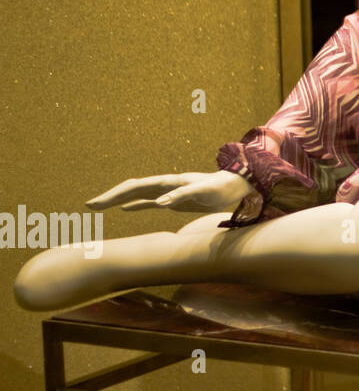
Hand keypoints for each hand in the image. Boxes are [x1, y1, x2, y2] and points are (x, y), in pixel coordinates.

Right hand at [86, 170, 254, 213]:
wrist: (236, 186)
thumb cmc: (222, 187)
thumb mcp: (204, 191)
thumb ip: (183, 195)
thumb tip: (160, 203)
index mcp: (170, 182)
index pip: (137, 186)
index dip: (116, 194)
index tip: (98, 203)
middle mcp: (166, 185)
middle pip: (132, 188)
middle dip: (111, 196)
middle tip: (90, 205)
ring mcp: (169, 192)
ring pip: (138, 194)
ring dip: (119, 200)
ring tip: (99, 206)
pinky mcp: (175, 200)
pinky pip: (150, 201)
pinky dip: (136, 204)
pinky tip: (126, 209)